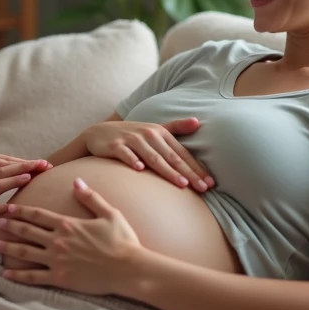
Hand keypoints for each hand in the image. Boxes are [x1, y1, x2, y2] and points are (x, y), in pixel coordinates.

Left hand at [0, 178, 143, 295]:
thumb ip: (90, 197)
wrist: (129, 269)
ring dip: (8, 248)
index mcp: (67, 224)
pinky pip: (33, 277)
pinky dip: (18, 275)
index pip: (37, 214)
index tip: (9, 206)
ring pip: (25, 253)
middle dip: (10, 226)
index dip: (21, 210)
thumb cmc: (123, 240)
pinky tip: (6, 274)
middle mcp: (58, 241)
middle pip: (27, 231)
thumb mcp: (109, 213)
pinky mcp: (59, 278)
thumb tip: (76, 181)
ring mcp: (57, 260)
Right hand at [83, 119, 212, 191]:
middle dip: (188, 173)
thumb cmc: (130, 135)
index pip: (181, 153)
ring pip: (153, 158)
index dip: (196, 168)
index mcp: (160, 132)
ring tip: (180, 183)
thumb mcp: (153, 128)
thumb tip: (197, 122)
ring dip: (167, 170)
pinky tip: (140, 169)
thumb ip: (175, 128)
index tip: (210, 183)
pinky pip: (125, 154)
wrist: (98, 133)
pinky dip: (132, 161)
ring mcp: (131, 140)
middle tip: (202, 188)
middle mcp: (148, 134)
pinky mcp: (115, 146)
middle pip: (171, 157)